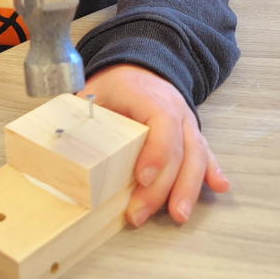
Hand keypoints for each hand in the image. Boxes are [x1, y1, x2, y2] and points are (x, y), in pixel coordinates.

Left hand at [77, 64, 229, 225]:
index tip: (143, 177)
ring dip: (188, 187)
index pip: (160, 121)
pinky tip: (218, 187)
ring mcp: (185, 120)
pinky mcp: (191, 132)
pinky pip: (205, 151)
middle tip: (142, 212)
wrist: (140, 65)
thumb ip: (83, 112)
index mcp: (146, 94)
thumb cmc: (116, 83)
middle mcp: (173, 107)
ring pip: (196, 154)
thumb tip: (61, 136)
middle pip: (178, 147)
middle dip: (163, 185)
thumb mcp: (95, 90)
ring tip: (178, 214)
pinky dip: (211, 170)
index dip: (155, 151)